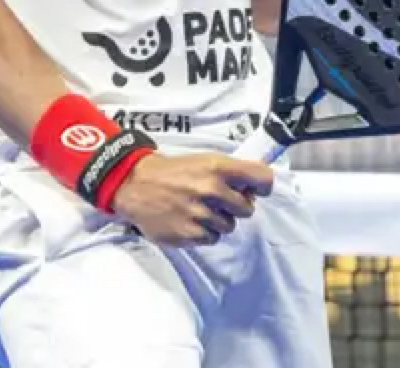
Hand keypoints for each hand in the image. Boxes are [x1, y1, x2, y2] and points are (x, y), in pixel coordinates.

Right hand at [112, 152, 272, 246]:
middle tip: (218, 199)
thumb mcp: (204, 160)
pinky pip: (213, 238)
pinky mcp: (190, 234)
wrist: (136, 185)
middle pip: (248, 208)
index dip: (263, 185)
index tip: (258, 189)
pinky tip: (190, 219)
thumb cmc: (174, 171)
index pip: (262, 178)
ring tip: (199, 208)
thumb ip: (231, 172)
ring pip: (230, 226)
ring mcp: (201, 213)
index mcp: (217, 167)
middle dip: (236, 205)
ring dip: (218, 220)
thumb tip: (258, 186)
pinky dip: (204, 231)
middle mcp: (212, 189)